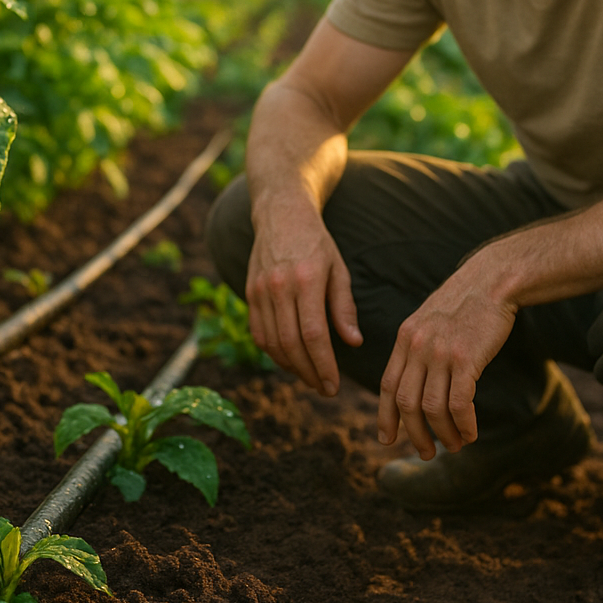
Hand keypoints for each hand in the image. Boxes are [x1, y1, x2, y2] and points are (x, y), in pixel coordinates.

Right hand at [244, 201, 362, 395]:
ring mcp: (260, 290)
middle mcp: (279, 286)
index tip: (334, 385)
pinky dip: (273, 352)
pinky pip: (258, 332)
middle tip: (324, 389)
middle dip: (308, 372)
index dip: (323, 365)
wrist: (280, 214)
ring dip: (290, 366)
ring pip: (272, 342)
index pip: (313, 335)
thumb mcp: (338, 269)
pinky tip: (289, 360)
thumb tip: (353, 343)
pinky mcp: (249, 292)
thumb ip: (344, 307)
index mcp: (306, 280)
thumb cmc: (316, 242)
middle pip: (291, 344)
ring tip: (309, 377)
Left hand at [376, 247, 516, 456]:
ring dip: (442, 434)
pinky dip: (463, 424)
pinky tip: (471, 433)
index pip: (387, 385)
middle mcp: (417, 346)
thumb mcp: (429, 321)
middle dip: (414, 434)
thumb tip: (415, 384)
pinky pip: (458, 403)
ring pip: (431, 408)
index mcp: (405, 338)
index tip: (387, 440)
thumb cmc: (465, 304)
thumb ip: (418, 348)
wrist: (492, 280)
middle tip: (426, 453)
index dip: (385, 417)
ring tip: (454, 446)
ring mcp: (440, 352)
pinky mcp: (466, 358)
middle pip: (405, 402)